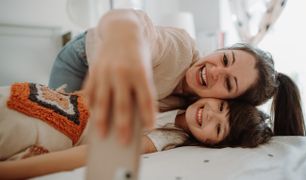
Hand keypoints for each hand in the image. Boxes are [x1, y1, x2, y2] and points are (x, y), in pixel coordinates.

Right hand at [83, 11, 155, 143]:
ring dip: (101, 120)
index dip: (148, 113)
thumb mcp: (145, 70)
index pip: (146, 97)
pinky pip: (90, 91)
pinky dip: (91, 105)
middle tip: (123, 142)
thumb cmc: (137, 57)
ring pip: (103, 100)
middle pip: (122, 103)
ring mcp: (105, 72)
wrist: (123, 32)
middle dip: (123, 125)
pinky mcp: (94, 71)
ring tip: (102, 135)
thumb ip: (141, 90)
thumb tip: (133, 118)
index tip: (149, 128)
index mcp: (140, 72)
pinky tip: (93, 117)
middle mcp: (122, 72)